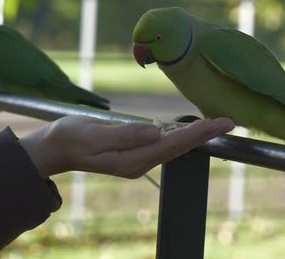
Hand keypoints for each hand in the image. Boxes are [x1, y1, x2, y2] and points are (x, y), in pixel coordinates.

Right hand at [19, 115, 233, 177]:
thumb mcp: (92, 134)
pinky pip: (164, 142)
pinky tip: (193, 127)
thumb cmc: (70, 137)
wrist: (54, 147)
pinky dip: (181, 134)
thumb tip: (155, 132)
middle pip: (179, 147)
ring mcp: (139, 158)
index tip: (220, 124)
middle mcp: (140, 162)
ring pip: (174, 145)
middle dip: (205, 134)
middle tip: (230, 122)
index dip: (199, 133)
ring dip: (197, 135)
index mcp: (133, 160)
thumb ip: (124, 134)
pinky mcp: (136, 150)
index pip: (173, 145)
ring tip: (218, 123)